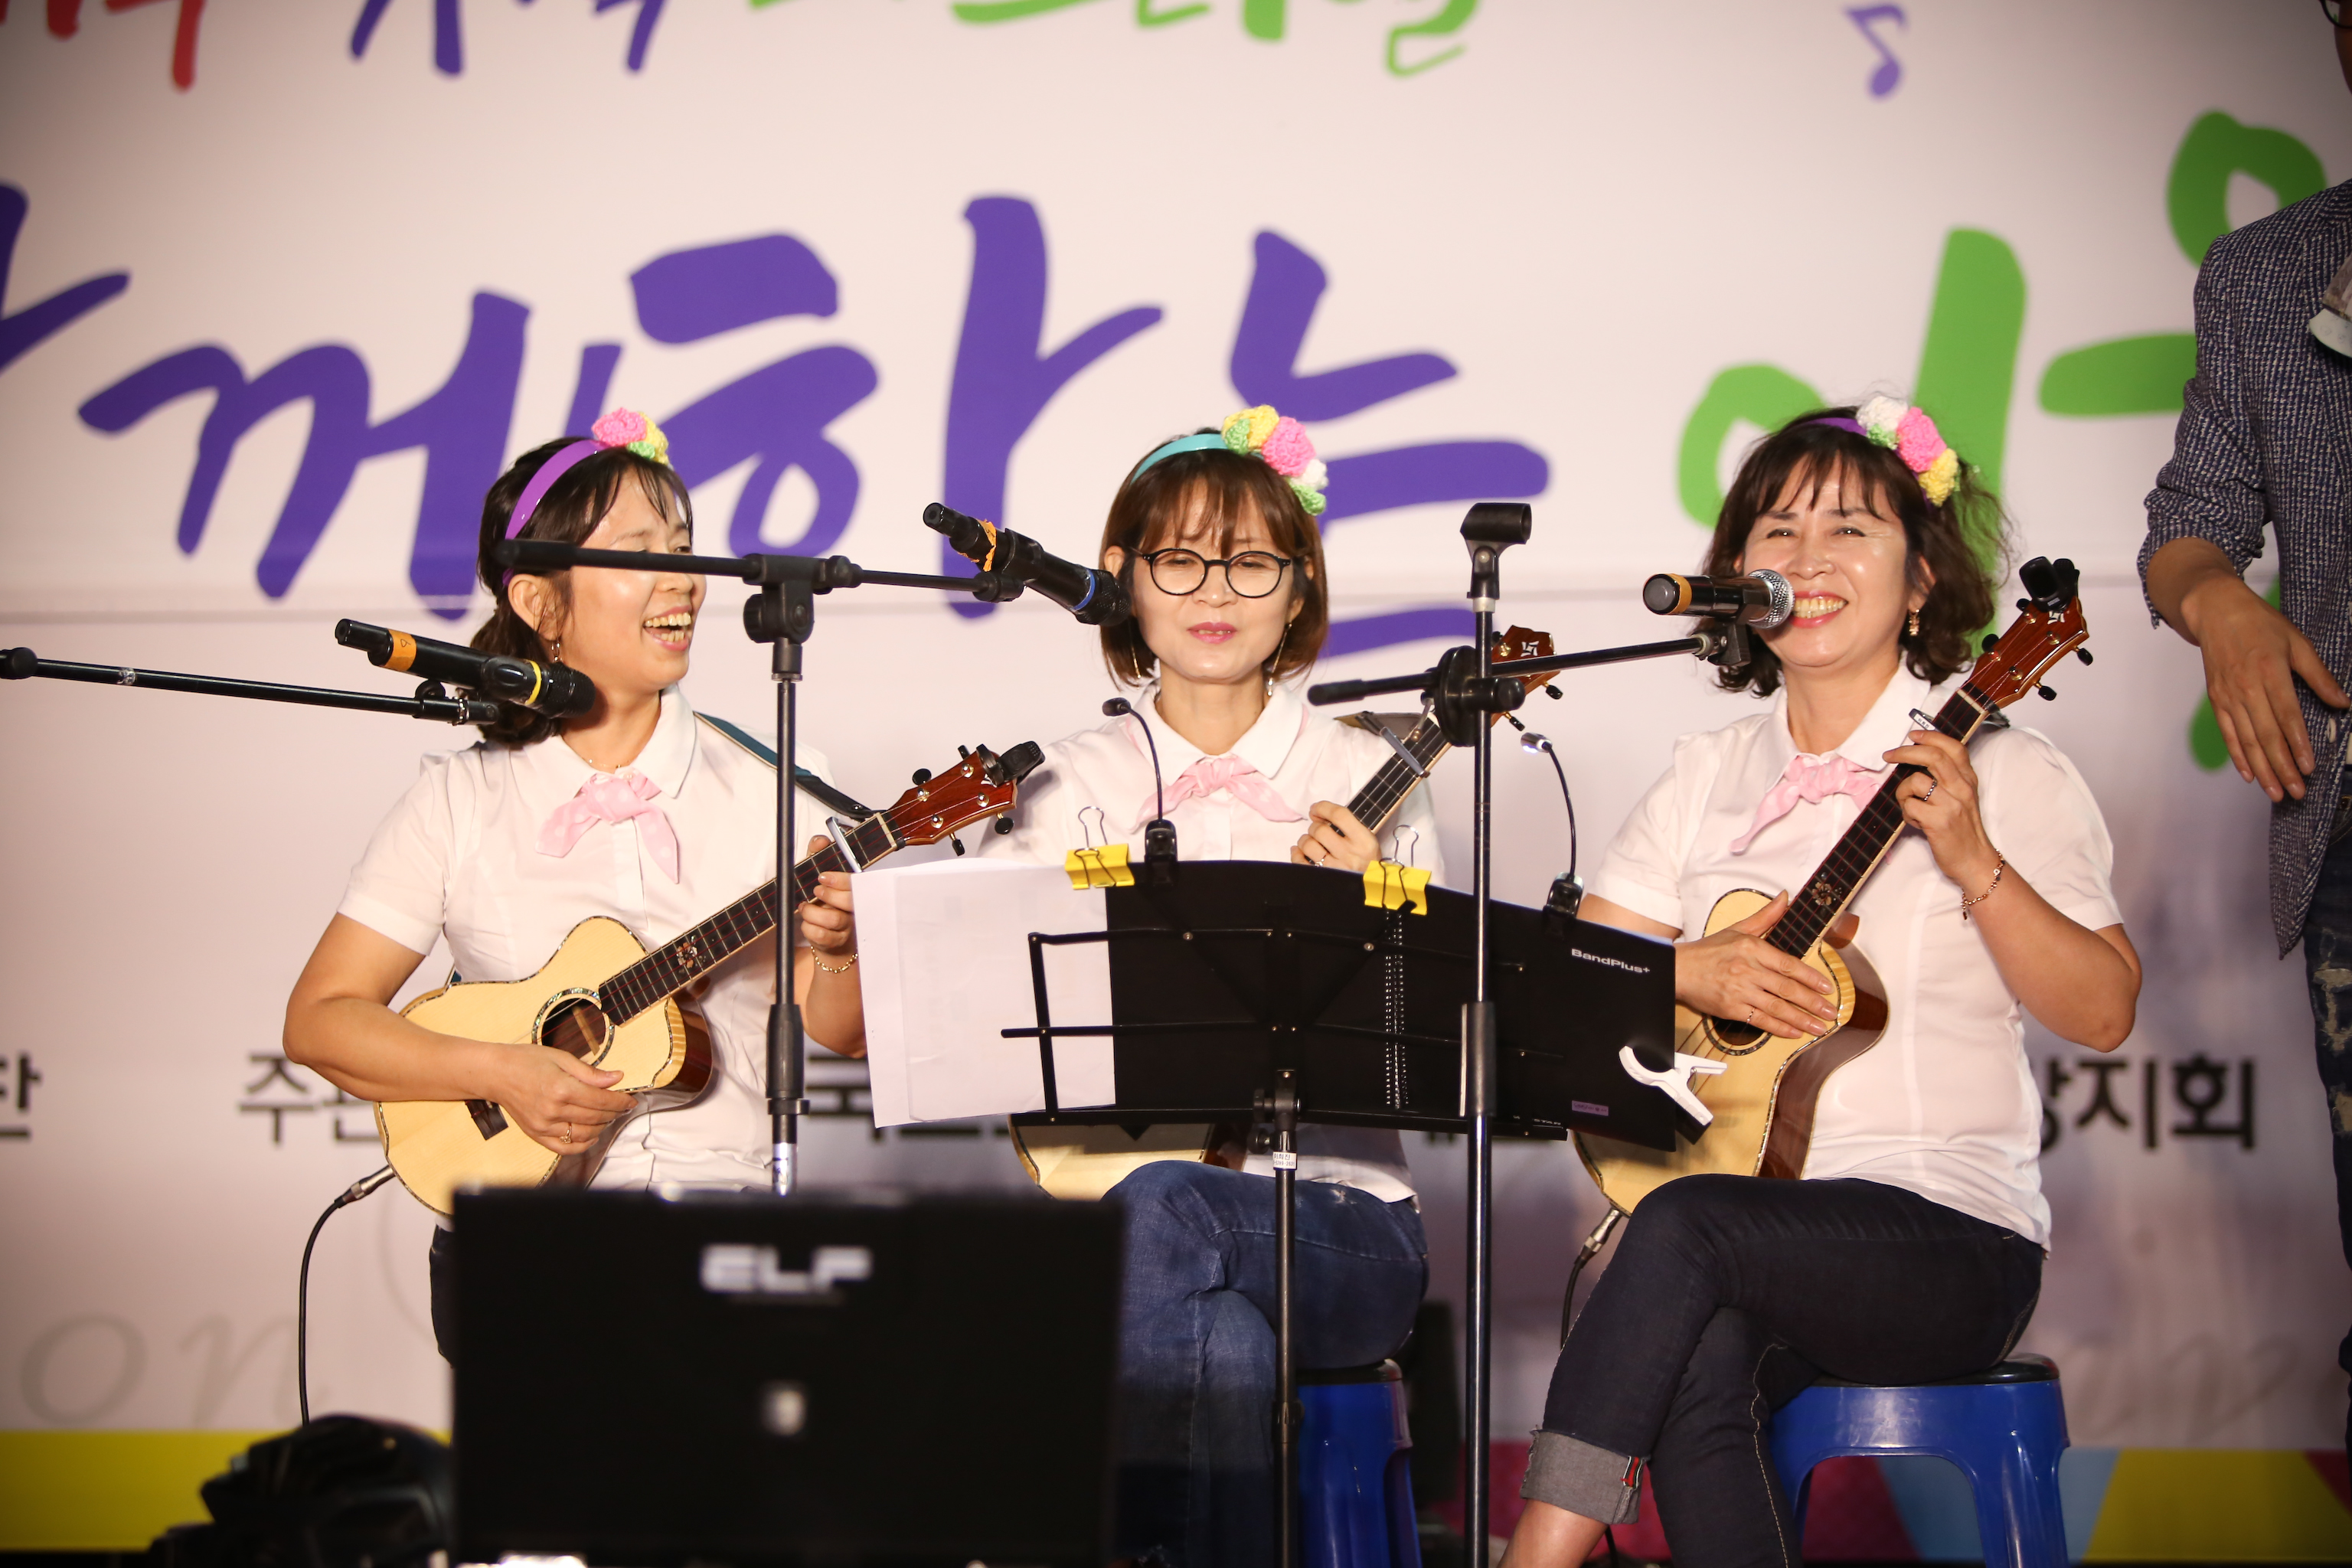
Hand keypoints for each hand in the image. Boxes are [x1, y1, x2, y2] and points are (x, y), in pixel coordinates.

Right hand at [497, 1044, 632, 1154]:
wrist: (495, 1074)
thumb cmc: (526, 1061)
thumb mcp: (561, 1057)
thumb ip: (590, 1072)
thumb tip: (617, 1078)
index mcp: (561, 1088)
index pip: (601, 1100)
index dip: (621, 1101)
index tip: (631, 1100)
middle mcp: (553, 1110)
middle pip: (596, 1117)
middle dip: (614, 1112)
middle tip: (622, 1106)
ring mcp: (544, 1126)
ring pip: (584, 1134)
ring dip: (602, 1127)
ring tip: (607, 1117)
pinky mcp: (536, 1135)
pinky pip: (565, 1148)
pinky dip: (582, 1145)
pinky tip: (591, 1136)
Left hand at [798, 834, 855, 963]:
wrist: (829, 940)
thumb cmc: (827, 905)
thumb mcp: (821, 879)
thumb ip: (818, 857)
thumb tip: (819, 840)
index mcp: (853, 892)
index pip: (856, 884)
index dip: (840, 880)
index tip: (823, 876)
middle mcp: (854, 910)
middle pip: (849, 902)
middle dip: (828, 895)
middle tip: (816, 891)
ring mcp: (847, 928)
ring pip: (833, 919)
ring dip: (813, 912)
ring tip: (806, 907)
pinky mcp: (835, 943)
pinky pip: (821, 935)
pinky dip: (808, 927)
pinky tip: (807, 922)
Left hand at [1290, 801, 1379, 872]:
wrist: (1370, 888)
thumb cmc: (1366, 862)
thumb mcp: (1366, 842)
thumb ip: (1349, 827)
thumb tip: (1319, 815)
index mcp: (1363, 841)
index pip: (1340, 815)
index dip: (1323, 807)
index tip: (1316, 809)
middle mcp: (1349, 854)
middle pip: (1320, 830)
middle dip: (1314, 826)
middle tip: (1317, 830)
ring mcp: (1335, 869)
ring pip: (1308, 845)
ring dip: (1305, 840)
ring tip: (1310, 842)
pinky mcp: (1323, 879)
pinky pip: (1301, 863)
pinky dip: (1296, 854)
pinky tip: (1299, 851)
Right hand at [1673, 892, 1838, 1037]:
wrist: (1677, 969)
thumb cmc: (1708, 951)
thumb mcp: (1737, 929)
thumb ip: (1765, 917)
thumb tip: (1785, 898)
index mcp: (1751, 948)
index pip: (1788, 965)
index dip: (1811, 978)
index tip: (1827, 988)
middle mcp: (1747, 969)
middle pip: (1787, 988)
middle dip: (1813, 1003)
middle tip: (1831, 1013)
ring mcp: (1739, 991)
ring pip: (1777, 1007)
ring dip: (1801, 1019)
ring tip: (1819, 1027)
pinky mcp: (1731, 1008)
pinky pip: (1760, 1020)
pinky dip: (1779, 1028)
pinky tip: (1794, 1033)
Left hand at [1883, 729, 2001, 889]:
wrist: (1974, 860)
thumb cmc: (1962, 829)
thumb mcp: (1962, 798)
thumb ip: (1948, 778)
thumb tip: (1916, 758)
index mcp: (1968, 780)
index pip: (1953, 747)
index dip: (1930, 736)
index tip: (1912, 735)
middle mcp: (1962, 788)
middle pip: (1933, 756)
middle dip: (1905, 752)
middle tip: (1889, 755)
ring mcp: (1951, 804)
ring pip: (1914, 781)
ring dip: (1903, 793)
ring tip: (1911, 807)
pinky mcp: (1939, 821)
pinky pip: (1909, 806)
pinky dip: (1906, 813)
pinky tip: (1916, 822)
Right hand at [2181, 571, 2347, 801]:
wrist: (2216, 611)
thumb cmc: (2259, 624)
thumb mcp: (2297, 642)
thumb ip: (2318, 675)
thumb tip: (2342, 702)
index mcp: (2270, 672)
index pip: (2287, 716)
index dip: (2298, 744)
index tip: (2309, 767)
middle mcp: (2246, 688)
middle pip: (2266, 736)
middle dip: (2282, 767)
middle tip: (2296, 791)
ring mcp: (2229, 696)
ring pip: (2247, 741)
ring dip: (2262, 769)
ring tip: (2275, 792)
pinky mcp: (2217, 699)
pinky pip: (2228, 733)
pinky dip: (2238, 756)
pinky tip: (2249, 774)